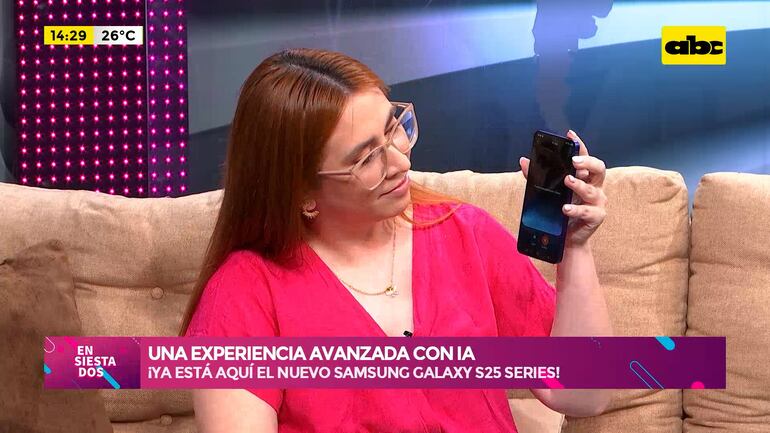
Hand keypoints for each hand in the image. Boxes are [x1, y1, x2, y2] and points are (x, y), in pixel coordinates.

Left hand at [518, 130, 607, 247]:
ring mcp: (597, 202)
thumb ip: (537, 177)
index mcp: (584, 178)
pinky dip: (576, 209)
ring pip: (592, 189)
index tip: (570, 135)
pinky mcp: (596, 217)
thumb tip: (524, 160)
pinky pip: (587, 211)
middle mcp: (594, 187)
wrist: (565, 240)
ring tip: (567, 181)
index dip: (579, 145)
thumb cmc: (558, 212)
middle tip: (574, 161)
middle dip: (588, 162)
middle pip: (599, 168)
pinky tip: (565, 209)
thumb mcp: (547, 192)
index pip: (585, 157)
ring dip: (579, 185)